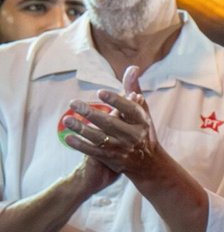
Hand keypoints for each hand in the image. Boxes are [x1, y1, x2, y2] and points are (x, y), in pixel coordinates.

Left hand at [61, 67, 170, 184]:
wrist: (149, 164)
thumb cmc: (143, 130)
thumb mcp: (142, 111)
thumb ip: (134, 89)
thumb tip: (133, 68)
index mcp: (142, 122)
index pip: (129, 109)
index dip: (116, 101)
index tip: (100, 92)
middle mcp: (133, 136)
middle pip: (110, 123)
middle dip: (91, 113)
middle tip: (73, 103)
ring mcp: (122, 148)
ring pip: (98, 138)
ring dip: (81, 128)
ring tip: (66, 119)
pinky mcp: (111, 159)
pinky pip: (93, 151)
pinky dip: (80, 145)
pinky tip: (67, 137)